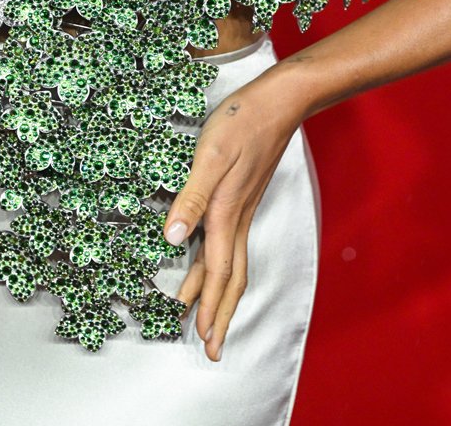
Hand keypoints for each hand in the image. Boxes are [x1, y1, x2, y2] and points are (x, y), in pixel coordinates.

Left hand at [163, 68, 301, 361]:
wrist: (279, 100)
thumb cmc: (241, 121)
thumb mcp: (209, 154)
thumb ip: (190, 197)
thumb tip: (171, 241)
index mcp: (225, 212)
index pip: (216, 272)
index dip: (206, 306)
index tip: (201, 339)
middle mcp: (236, 218)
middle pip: (230, 278)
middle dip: (220, 315)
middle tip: (211, 349)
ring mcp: (243, 208)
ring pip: (233, 263)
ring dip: (222, 295)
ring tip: (212, 319)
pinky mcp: (244, 197)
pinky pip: (233, 245)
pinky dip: (225, 267)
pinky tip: (217, 265)